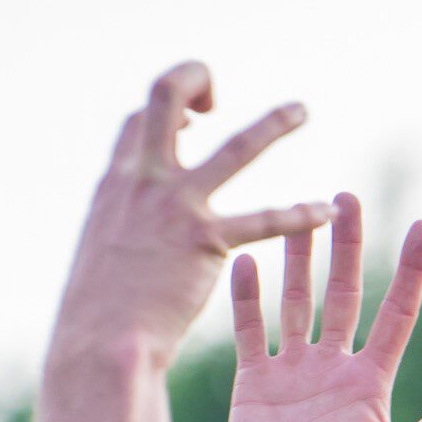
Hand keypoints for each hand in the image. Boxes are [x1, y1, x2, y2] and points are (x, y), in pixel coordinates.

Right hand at [56, 63, 331, 359]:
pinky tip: (325, 212)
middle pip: (163, 94)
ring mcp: (175, 206)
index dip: (164, 112)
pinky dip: (300, 213)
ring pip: (235, 146)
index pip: (136, 121)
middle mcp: (143, 183)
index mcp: (114, 186)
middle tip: (219, 94)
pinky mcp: (205, 241)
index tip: (191, 119)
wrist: (97, 346)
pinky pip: (266, 219)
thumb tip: (122, 237)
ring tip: (302, 110)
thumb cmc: (96, 317)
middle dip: (194, 75)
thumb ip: (117, 233)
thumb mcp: (98, 256)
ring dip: (273, 123)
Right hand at [225, 194, 421, 421]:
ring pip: (297, 303)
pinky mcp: (254, 384)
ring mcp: (293, 373)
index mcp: (371, 381)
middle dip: (348, 247)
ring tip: (300, 216)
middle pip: (344, 294)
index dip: (412, 270)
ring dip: (297, 261)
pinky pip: (251, 331)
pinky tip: (246, 262)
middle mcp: (334, 368)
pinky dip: (248, 299)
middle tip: (347, 197)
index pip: (397, 313)